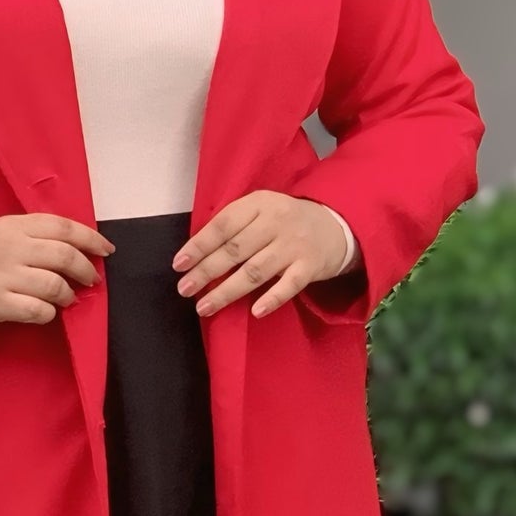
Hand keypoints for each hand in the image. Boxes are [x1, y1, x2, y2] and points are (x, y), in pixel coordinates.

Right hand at [0, 212, 113, 326]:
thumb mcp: (6, 231)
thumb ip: (39, 234)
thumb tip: (82, 248)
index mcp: (15, 225)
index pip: (63, 227)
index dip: (91, 238)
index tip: (106, 250)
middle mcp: (11, 248)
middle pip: (64, 256)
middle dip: (85, 269)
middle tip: (91, 279)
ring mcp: (4, 276)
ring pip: (54, 285)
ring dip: (68, 294)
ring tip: (67, 297)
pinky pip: (38, 310)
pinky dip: (50, 312)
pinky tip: (47, 311)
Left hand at [172, 192, 350, 318]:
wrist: (335, 226)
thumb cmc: (285, 221)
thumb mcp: (261, 210)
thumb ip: (235, 225)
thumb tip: (197, 253)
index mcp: (259, 203)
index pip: (223, 225)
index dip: (199, 245)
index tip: (179, 265)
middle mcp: (276, 222)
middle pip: (235, 250)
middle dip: (206, 271)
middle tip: (185, 289)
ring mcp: (294, 245)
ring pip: (255, 271)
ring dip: (227, 291)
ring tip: (204, 307)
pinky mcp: (309, 267)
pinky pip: (288, 286)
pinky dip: (272, 299)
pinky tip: (255, 311)